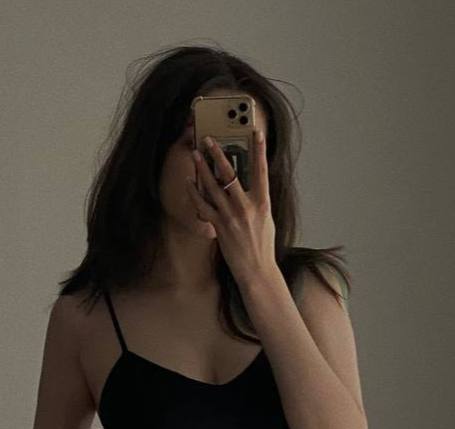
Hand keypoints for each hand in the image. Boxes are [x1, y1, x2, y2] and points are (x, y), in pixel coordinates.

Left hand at [186, 129, 276, 286]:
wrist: (256, 270)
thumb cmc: (262, 246)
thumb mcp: (266, 219)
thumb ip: (256, 200)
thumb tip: (246, 184)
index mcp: (263, 203)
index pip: (262, 170)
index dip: (259, 149)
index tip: (255, 132)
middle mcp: (247, 207)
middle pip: (231, 174)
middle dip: (218, 154)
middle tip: (209, 139)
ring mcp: (232, 217)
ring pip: (213, 186)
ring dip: (202, 168)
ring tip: (195, 154)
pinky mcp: (219, 227)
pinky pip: (203, 206)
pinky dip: (195, 193)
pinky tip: (189, 183)